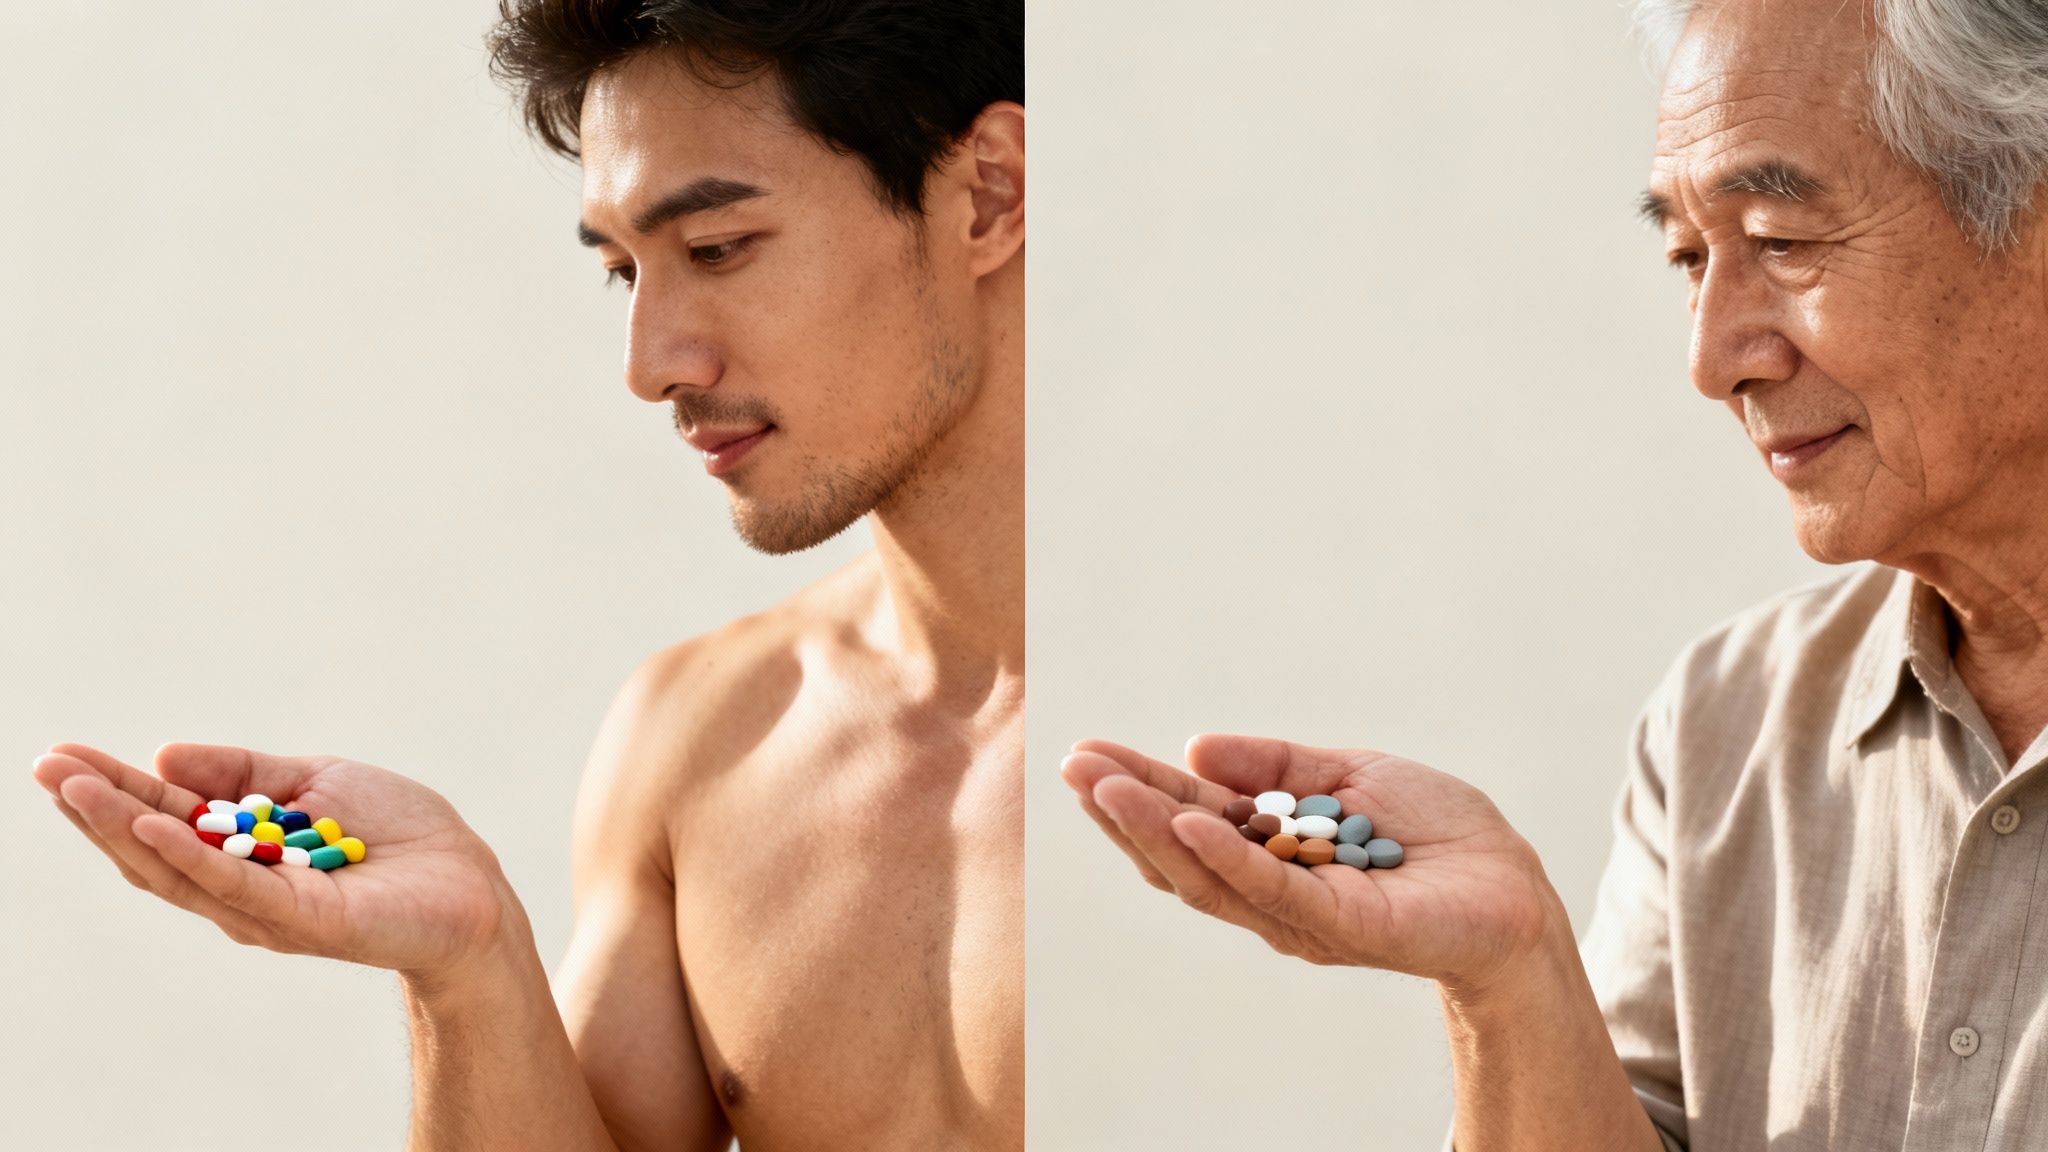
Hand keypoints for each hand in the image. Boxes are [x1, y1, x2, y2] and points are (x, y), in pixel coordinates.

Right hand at [31, 742, 521, 977]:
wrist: (467, 883)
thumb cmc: (396, 834)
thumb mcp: (314, 782)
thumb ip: (243, 772)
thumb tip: (164, 754)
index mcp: (240, 851)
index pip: (162, 817)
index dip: (111, 788)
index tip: (59, 755)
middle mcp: (238, 888)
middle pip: (153, 847)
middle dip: (97, 808)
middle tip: (47, 766)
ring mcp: (264, 908)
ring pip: (179, 868)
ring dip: (125, 826)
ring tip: (78, 788)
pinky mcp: (302, 917)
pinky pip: (237, 883)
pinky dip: (193, 853)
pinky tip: (154, 823)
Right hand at [1062, 733, 1559, 989]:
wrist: (1512, 885)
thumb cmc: (1435, 834)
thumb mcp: (1348, 775)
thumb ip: (1275, 765)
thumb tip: (1196, 746)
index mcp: (1268, 851)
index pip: (1187, 817)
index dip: (1137, 787)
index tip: (1085, 754)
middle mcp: (1269, 891)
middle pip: (1178, 852)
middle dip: (1123, 810)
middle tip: (1073, 766)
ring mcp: (1298, 914)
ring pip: (1207, 875)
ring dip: (1152, 829)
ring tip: (1106, 786)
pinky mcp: (1338, 924)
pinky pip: (1271, 889)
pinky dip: (1226, 855)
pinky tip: (1189, 819)